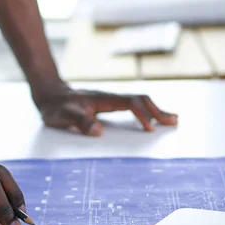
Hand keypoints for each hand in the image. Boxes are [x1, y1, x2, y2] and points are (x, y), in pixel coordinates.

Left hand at [33, 83, 177, 135]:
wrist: (49, 94)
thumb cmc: (55, 106)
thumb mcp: (63, 116)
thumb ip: (79, 121)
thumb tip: (98, 131)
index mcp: (104, 99)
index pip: (131, 103)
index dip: (143, 115)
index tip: (151, 130)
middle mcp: (111, 97)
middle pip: (141, 99)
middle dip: (158, 111)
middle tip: (175, 123)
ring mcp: (111, 99)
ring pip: (139, 101)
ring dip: (156, 110)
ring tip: (172, 120)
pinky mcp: (109, 104)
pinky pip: (133, 105)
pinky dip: (147, 111)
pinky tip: (151, 118)